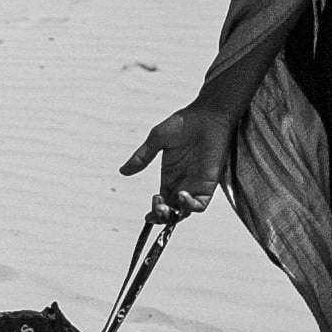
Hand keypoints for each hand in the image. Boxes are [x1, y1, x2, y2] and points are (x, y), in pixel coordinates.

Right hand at [120, 101, 237, 214]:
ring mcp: (196, 184)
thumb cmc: (185, 123)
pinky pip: (201, 204)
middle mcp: (182, 183)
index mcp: (169, 176)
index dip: (155, 212)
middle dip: (162, 216)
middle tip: (156, 209)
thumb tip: (122, 171)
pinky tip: (181, 195)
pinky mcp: (209, 183)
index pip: (162, 202)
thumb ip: (142, 157)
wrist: (208, 115)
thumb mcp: (157, 139)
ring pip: (185, 211)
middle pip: (172, 211)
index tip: (147, 215)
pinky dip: (190, 206)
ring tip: (164, 206)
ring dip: (174, 215)